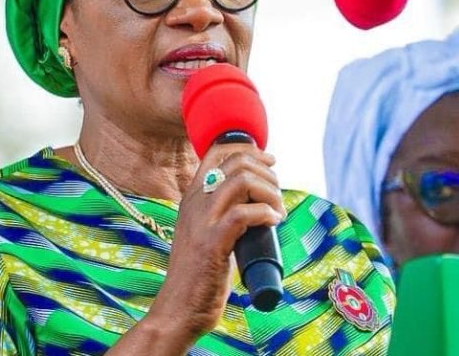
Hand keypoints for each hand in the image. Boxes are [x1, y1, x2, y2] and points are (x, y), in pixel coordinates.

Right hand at [148, 145, 285, 345]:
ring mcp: (202, 222)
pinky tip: (274, 222)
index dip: (248, 150)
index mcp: (192, 198)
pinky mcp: (212, 243)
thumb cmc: (198, 276)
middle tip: (278, 192)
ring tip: (279, 210)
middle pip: (235, 162)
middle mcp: (195, 203)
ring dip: (269, 191)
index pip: (216, 153)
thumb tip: (257, 205)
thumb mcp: (205, 234)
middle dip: (266, 171)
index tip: (270, 162)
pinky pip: (244, 213)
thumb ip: (223, 215)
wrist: (179, 309)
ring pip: (241, 181)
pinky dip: (266, 213)